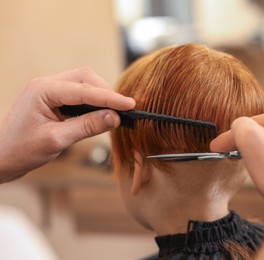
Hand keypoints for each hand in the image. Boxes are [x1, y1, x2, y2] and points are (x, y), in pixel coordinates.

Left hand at [0, 67, 134, 182]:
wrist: (1, 156)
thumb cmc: (21, 149)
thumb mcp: (57, 140)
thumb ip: (87, 126)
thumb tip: (115, 118)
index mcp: (43, 90)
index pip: (85, 90)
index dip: (110, 98)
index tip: (130, 105)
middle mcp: (46, 84)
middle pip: (86, 78)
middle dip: (106, 92)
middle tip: (123, 109)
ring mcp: (49, 89)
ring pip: (84, 83)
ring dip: (101, 95)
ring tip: (115, 112)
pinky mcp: (53, 98)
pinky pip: (79, 92)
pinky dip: (93, 101)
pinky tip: (101, 112)